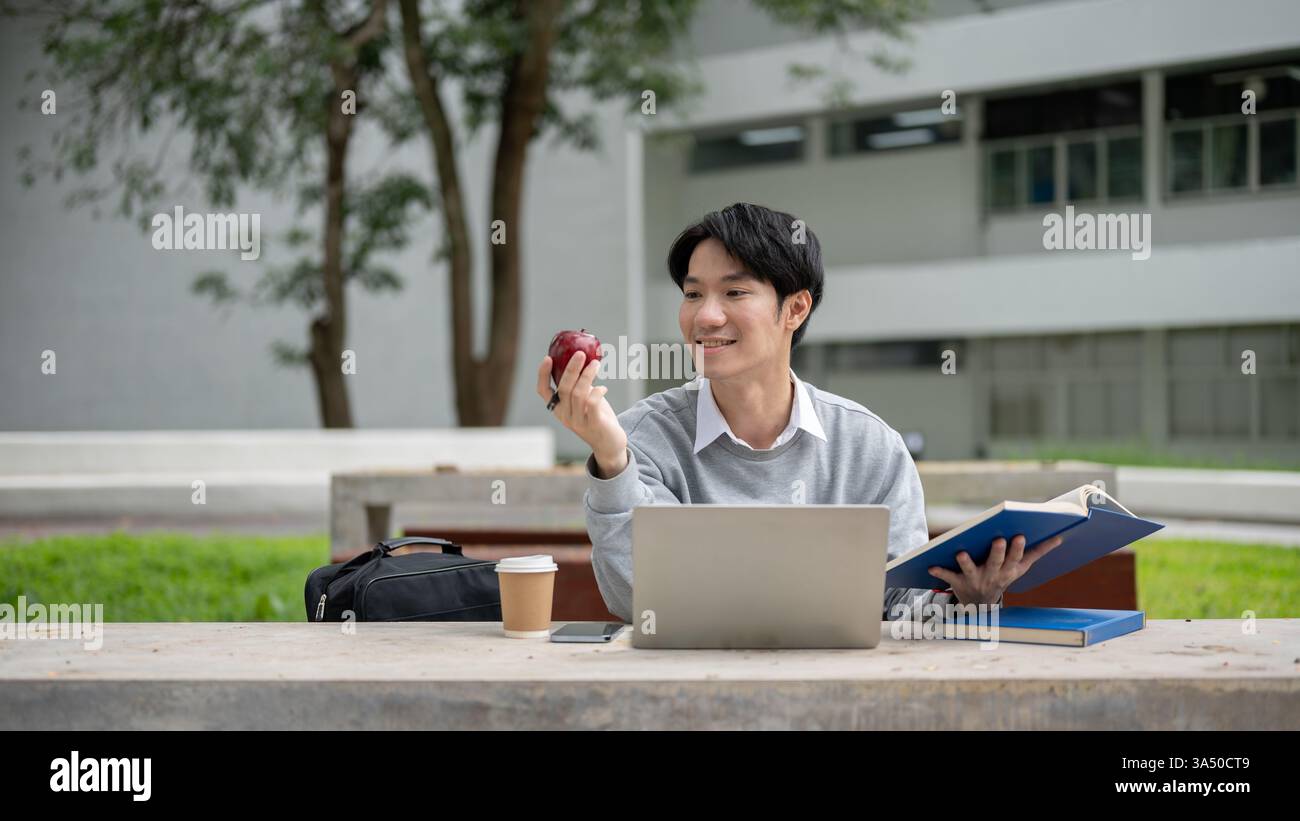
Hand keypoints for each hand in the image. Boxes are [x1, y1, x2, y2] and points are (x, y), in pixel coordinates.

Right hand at [535, 351, 627, 474]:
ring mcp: (578, 421)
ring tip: (596, 364)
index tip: (548, 358)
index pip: (543, 391)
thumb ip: (581, 386)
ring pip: (578, 393)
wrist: (609, 445)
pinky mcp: (593, 424)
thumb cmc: (597, 418)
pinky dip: (597, 391)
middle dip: (571, 369)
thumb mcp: (584, 401)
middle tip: (580, 354)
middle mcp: (564, 415)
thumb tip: (584, 361)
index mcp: (558, 408)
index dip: (543, 374)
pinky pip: (592, 403)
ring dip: (587, 375)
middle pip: (564, 388)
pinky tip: (603, 387)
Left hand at [928, 534, 1063, 605]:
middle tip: (1000, 539)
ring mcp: (975, 579)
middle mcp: (993, 575)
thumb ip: (1039, 552)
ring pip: (970, 569)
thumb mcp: (1021, 567)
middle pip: (996, 562)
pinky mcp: (957, 581)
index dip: (1018, 549)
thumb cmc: (1003, 576)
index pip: (1016, 559)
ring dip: (966, 562)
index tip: (1021, 536)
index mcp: (1009, 570)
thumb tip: (1060, 537)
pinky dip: (938, 571)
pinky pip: (947, 576)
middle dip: (999, 552)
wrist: (981, 605)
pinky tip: (929, 566)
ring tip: (960, 552)